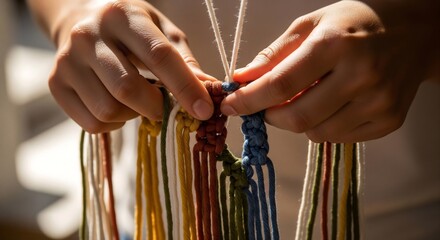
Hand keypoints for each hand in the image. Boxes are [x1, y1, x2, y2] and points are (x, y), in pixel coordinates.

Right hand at [48, 0, 213, 132]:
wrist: (79, 19)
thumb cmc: (130, 28)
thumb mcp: (161, 31)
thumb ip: (184, 60)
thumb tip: (209, 89)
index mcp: (122, 16)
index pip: (159, 56)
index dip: (185, 87)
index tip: (204, 110)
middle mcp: (89, 36)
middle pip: (127, 88)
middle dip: (157, 107)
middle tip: (166, 108)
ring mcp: (67, 61)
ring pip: (107, 110)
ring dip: (133, 116)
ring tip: (138, 102)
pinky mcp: (56, 84)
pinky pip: (91, 122)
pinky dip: (113, 124)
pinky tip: (118, 108)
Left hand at [221, 0, 437, 141]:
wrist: (414, 31)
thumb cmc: (355, 24)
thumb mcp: (311, 25)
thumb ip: (274, 54)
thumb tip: (241, 78)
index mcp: (335, 45)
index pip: (280, 85)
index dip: (249, 100)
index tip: (230, 106)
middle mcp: (361, 76)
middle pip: (297, 117)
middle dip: (270, 116)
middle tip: (266, 106)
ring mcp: (379, 102)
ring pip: (317, 133)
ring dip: (298, 122)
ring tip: (305, 98)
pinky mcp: (390, 120)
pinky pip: (339, 138)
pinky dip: (323, 127)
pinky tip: (329, 105)